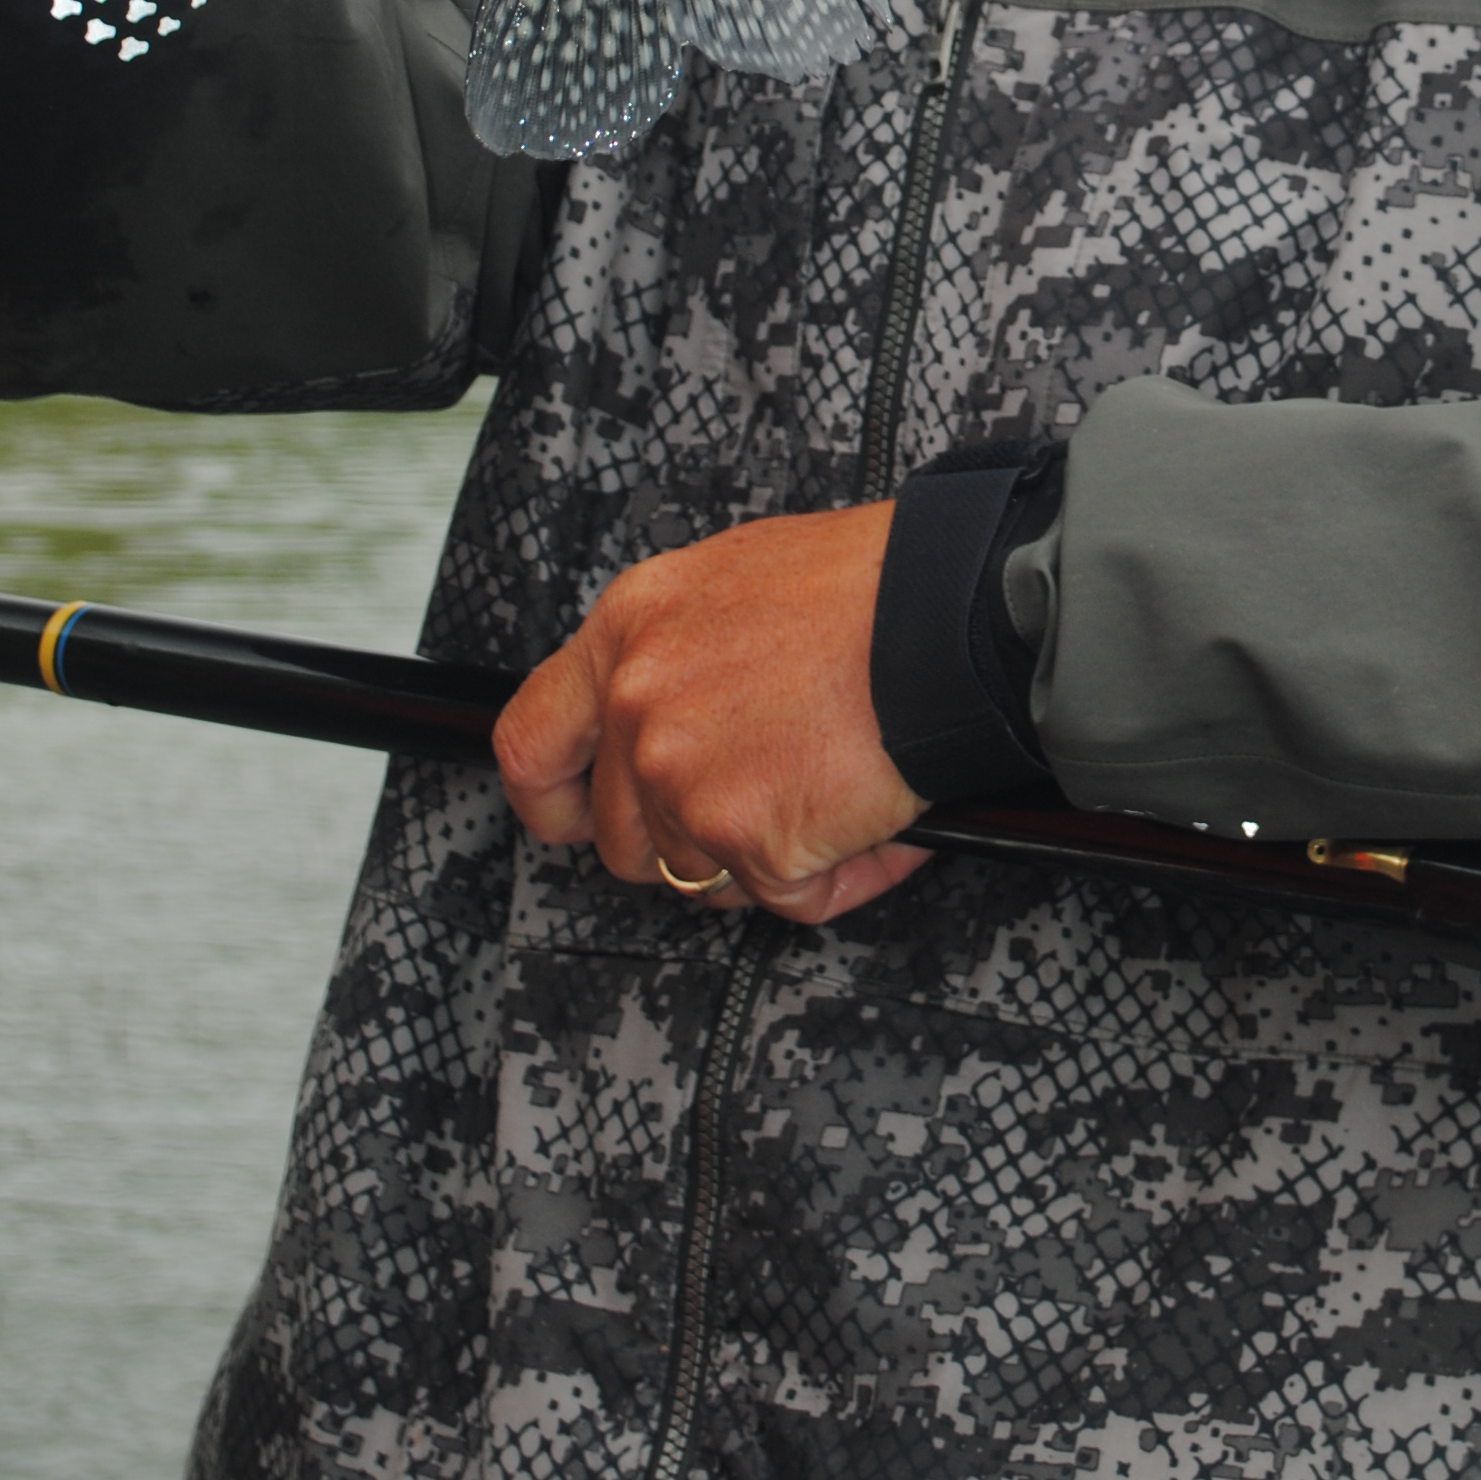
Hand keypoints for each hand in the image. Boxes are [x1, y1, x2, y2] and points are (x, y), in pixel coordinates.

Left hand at [492, 500, 930, 925]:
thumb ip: (681, 655)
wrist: (947, 611)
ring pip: (704, 875)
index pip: (532, 743)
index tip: (576, 817)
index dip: (553, 801)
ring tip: (833, 792)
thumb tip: (675, 713)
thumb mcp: (737, 583)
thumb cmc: (871, 586)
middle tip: (764, 800)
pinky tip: (870, 817)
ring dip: (767, 856)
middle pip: (625, 837)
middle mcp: (638, 703)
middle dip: (693, 840)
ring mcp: (682, 777)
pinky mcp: (745, 836)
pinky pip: (787, 896)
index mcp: (629, 628)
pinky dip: (836, 873)